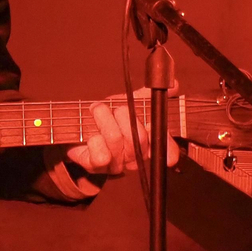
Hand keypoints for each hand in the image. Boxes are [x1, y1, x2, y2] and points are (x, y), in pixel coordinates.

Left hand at [66, 86, 181, 175]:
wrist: (77, 127)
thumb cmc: (106, 117)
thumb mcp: (128, 103)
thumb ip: (149, 96)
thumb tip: (174, 84)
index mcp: (146, 142)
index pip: (166, 150)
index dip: (168, 146)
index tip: (159, 134)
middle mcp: (134, 156)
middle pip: (138, 138)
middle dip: (124, 115)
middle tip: (115, 107)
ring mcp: (116, 163)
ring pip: (117, 140)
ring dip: (104, 119)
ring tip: (97, 111)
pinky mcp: (97, 166)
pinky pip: (101, 156)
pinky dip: (94, 140)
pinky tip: (91, 136)